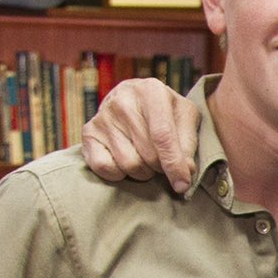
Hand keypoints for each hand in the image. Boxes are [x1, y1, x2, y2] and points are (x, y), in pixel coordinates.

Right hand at [80, 77, 199, 191]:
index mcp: (151, 92)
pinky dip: (119, 174)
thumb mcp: (185, 117)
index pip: (163, 136)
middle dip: (161, 167)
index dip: (174, 164)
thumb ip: (188, 143)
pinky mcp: (88, 133)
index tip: (183, 185)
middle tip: (163, 161)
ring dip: (144, 172)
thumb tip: (186, 171)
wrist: (133, 98)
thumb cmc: (165, 111)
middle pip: (148, 155)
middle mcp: (123, 101)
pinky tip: (127, 159)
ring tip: (146, 158)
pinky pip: (105, 168)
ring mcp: (103, 117)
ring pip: (129, 165)